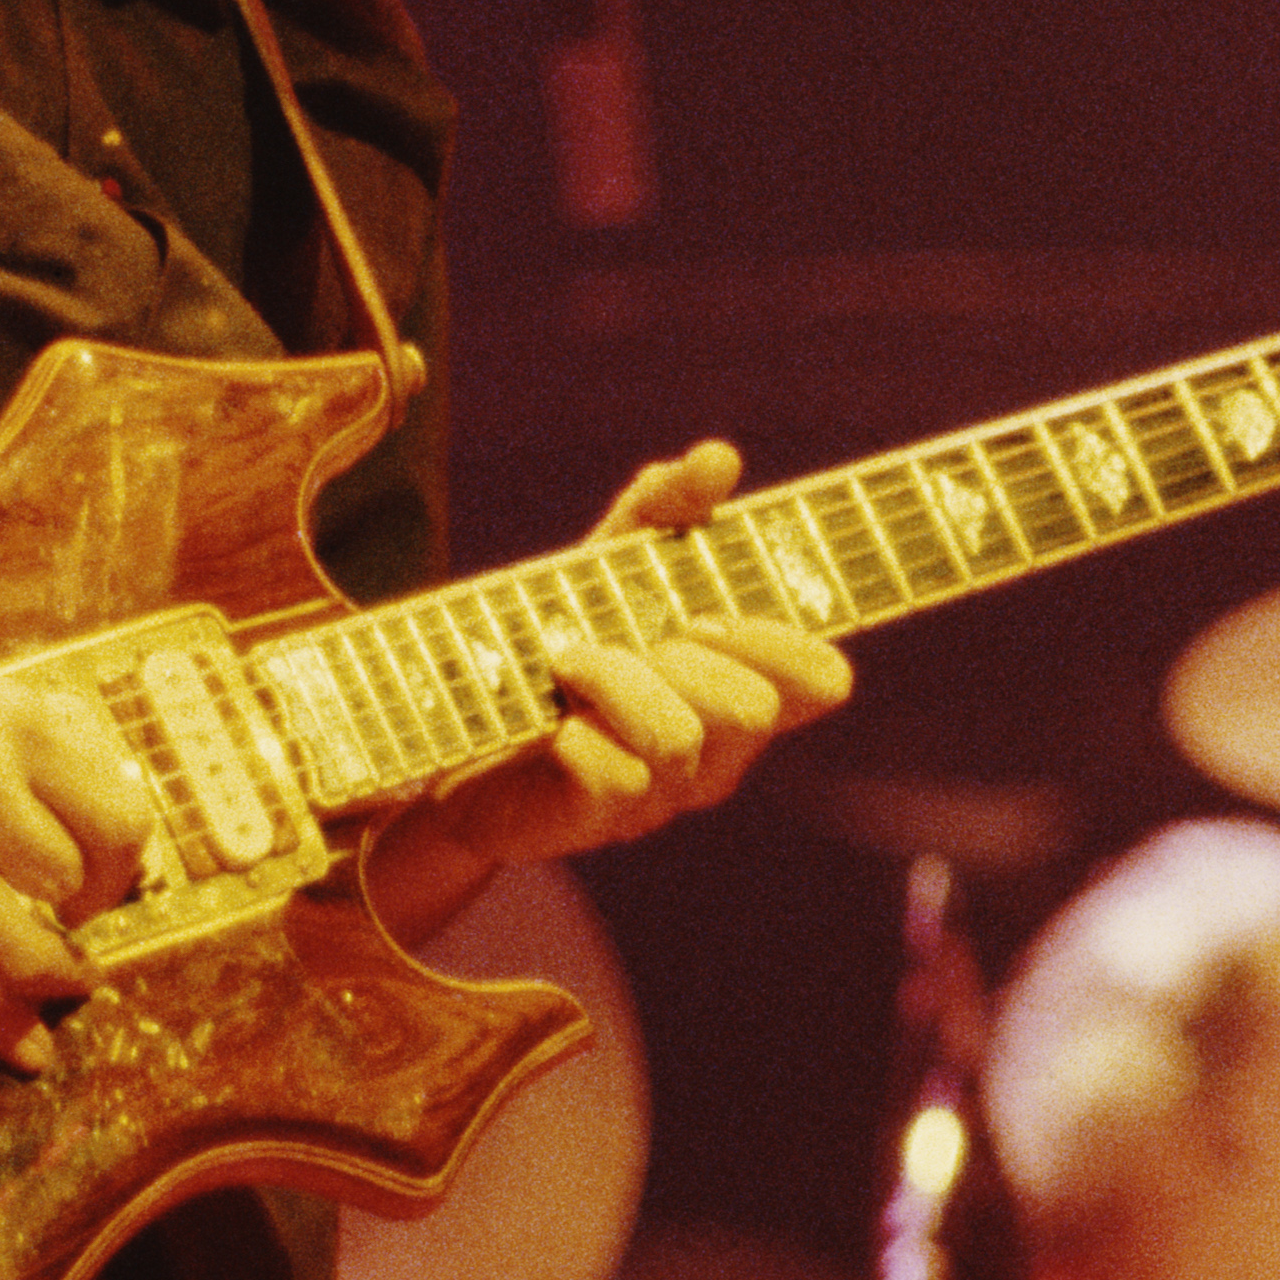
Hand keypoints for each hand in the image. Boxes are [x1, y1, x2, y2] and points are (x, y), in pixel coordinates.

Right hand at [0, 611, 153, 1063]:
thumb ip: (17, 733)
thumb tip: (76, 774)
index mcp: (17, 724)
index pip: (120, 811)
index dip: (120, 856)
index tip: (102, 869)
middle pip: (88, 878)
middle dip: (93, 908)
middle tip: (75, 915)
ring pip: (34, 946)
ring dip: (54, 972)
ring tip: (59, 978)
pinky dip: (0, 1025)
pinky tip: (27, 1051)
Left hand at [370, 443, 849, 923]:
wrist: (456, 723)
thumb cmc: (557, 639)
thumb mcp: (608, 561)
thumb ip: (666, 506)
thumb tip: (720, 458)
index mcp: (743, 691)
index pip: (823, 680)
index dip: (784, 643)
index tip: (711, 612)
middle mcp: (720, 754)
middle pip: (752, 707)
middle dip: (681, 654)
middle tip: (633, 638)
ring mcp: (665, 797)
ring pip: (679, 738)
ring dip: (614, 681)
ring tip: (568, 665)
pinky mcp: (600, 821)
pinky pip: (616, 776)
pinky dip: (574, 732)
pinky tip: (549, 721)